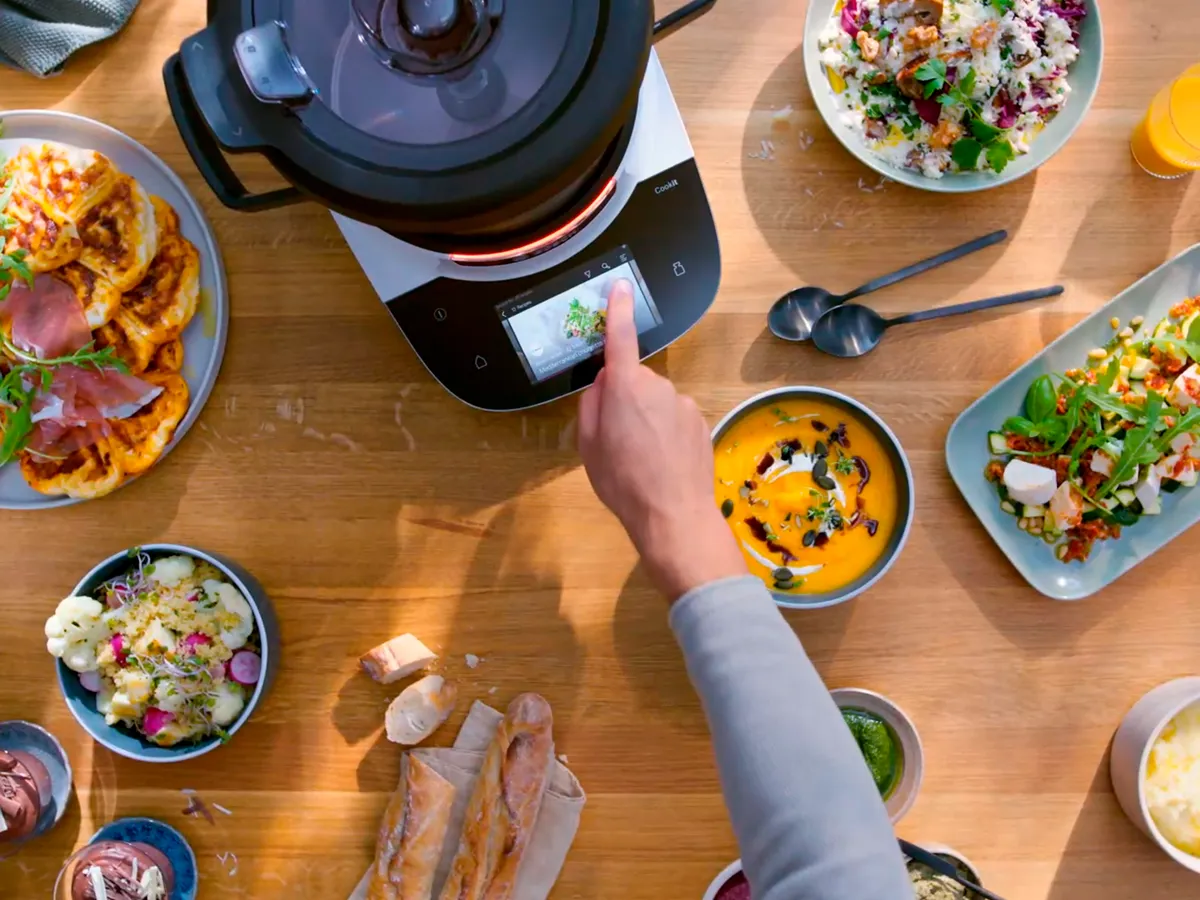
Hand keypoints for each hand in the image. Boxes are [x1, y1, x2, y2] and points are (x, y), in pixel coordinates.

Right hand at [578, 279, 745, 601]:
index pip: (620, 337)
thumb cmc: (623, 482)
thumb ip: (592, 405)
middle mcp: (658, 386)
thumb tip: (604, 383)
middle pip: (635, 381)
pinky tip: (664, 463)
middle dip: (625, 400)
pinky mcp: (700, 421)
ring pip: (657, 402)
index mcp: (625, 387)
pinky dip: (667, 434)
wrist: (674, 516)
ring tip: (643, 460)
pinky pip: (675, 418)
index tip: (619, 286)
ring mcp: (684, 402)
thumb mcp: (588, 446)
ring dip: (648, 420)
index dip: (618, 310)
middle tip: (617, 440)